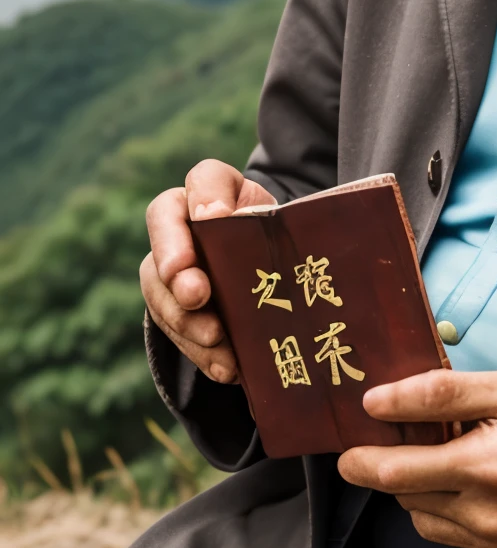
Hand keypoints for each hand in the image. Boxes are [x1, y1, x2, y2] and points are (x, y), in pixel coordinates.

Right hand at [140, 158, 275, 383]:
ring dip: (186, 320)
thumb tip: (258, 242)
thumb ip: (276, 226)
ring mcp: (169, 267)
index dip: (205, 197)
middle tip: (197, 294)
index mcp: (215, 190)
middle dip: (177, 270)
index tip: (215, 218)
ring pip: (160, 290)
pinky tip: (225, 367)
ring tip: (216, 339)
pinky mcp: (172, 308)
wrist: (270, 268)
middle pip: (165, 238)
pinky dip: (201, 353)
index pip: (203, 180)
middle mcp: (182, 224)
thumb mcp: (285, 223)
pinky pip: (175, 331)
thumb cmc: (277, 238)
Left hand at [338, 368, 496, 547]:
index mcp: (483, 467)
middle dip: (382, 464)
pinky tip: (453, 478)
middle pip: (400, 493)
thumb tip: (380, 400)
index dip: (363, 454)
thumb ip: (442, 392)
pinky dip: (432, 503)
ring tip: (434, 452)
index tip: (353, 433)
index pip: (398, 470)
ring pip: (415, 512)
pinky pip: (438, 529)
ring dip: (410, 483)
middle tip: (381, 437)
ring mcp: (487, 538)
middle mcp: (482, 512)